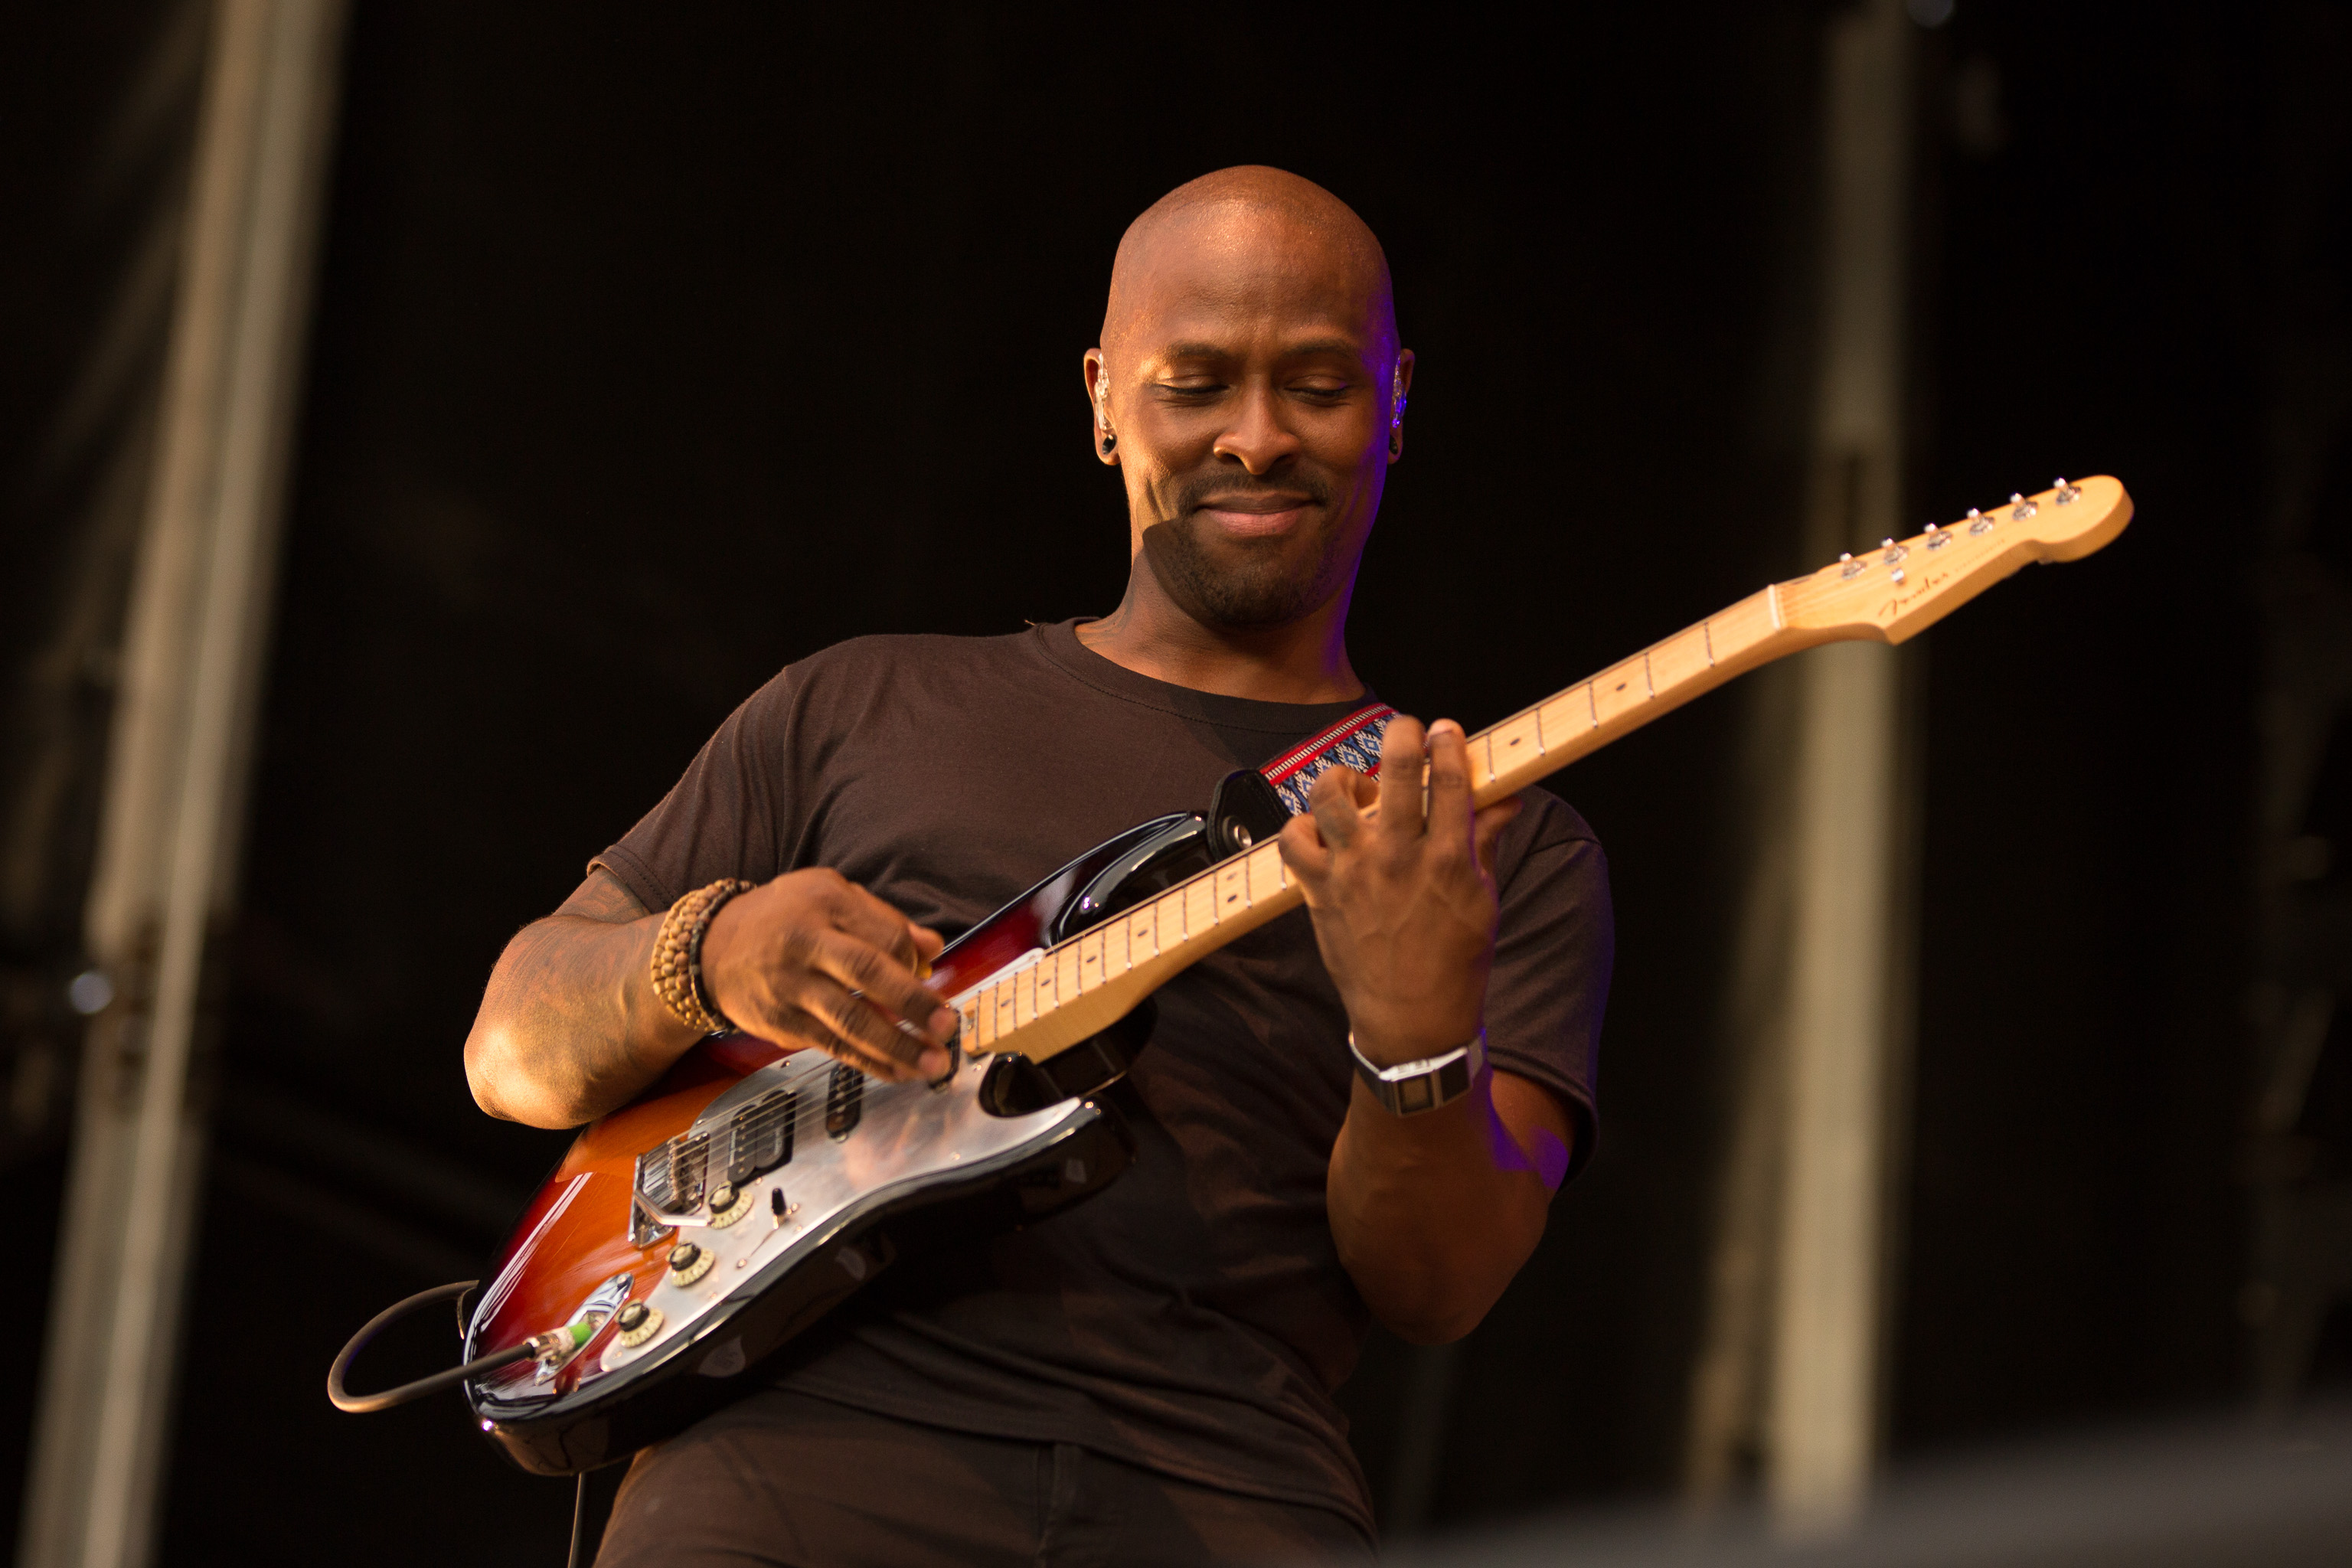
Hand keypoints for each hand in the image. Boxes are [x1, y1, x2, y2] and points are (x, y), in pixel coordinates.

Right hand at [698, 868, 957, 1081]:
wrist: (710, 950)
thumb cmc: (781, 917)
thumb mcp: (827, 894)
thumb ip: (882, 919)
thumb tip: (931, 947)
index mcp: (823, 906)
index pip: (882, 935)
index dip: (912, 960)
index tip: (933, 974)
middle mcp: (805, 947)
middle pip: (867, 975)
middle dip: (913, 1003)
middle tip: (946, 1025)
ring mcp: (791, 990)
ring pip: (851, 1022)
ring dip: (897, 1046)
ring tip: (933, 1062)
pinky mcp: (783, 1025)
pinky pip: (834, 1047)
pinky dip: (869, 1062)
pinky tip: (898, 1071)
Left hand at [1278, 717, 1521, 1065]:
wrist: (1412, 1020)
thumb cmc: (1454, 962)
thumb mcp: (1483, 900)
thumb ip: (1485, 843)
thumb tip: (1506, 800)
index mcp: (1447, 859)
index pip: (1449, 780)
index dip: (1447, 743)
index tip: (1445, 729)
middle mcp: (1397, 858)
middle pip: (1395, 770)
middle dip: (1403, 735)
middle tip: (1407, 732)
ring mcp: (1353, 872)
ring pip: (1331, 793)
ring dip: (1343, 777)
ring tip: (1357, 787)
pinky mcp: (1320, 891)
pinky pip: (1293, 839)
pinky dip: (1302, 825)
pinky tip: (1321, 829)